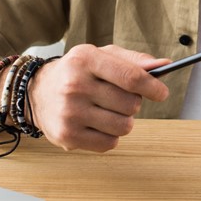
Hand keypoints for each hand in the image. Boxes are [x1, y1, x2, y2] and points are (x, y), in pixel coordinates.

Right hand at [28, 44, 169, 151]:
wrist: (37, 92)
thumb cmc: (77, 72)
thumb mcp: (100, 56)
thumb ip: (133, 61)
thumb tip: (163, 65)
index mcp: (86, 60)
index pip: (131, 77)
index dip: (153, 87)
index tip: (162, 92)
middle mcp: (75, 86)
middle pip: (131, 104)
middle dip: (134, 103)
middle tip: (120, 98)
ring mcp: (70, 113)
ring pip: (124, 126)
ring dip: (123, 121)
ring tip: (108, 111)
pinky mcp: (68, 136)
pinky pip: (110, 143)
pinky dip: (110, 136)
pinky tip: (97, 124)